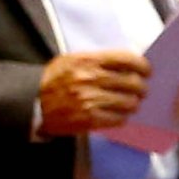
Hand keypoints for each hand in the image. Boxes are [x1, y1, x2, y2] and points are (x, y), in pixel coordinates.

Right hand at [35, 50, 152, 137]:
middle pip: (133, 83)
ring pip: (130, 102)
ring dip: (132, 104)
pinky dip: (121, 117)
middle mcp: (90, 78)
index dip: (143, 66)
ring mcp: (90, 100)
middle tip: (140, 91)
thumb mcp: (72, 60)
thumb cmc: (54, 79)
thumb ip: (100, 60)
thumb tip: (130, 64)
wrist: (31, 102)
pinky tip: (116, 114)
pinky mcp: (89, 119)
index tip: (147, 71)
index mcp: (87, 60)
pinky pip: (119, 119)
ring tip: (128, 103)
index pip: (127, 59)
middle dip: (141, 88)